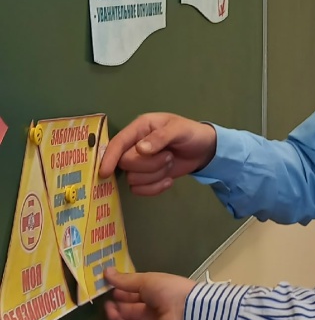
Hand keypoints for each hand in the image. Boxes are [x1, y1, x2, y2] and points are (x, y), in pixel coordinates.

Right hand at [100, 112, 217, 194]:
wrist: (203, 150)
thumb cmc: (190, 134)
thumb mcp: (179, 130)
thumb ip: (160, 137)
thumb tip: (140, 149)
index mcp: (139, 128)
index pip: (118, 143)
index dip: (109, 157)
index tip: (105, 172)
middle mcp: (134, 146)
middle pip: (125, 164)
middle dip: (149, 165)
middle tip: (168, 156)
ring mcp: (140, 164)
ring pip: (133, 179)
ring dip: (155, 175)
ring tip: (170, 163)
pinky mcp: (146, 178)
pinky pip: (140, 190)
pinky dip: (156, 188)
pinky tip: (169, 179)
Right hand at [104, 268, 195, 319]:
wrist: (186, 311)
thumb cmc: (169, 291)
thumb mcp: (146, 281)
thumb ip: (125, 280)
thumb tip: (106, 271)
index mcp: (152, 298)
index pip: (130, 299)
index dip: (119, 295)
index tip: (108, 290)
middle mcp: (149, 315)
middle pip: (125, 314)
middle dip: (114, 308)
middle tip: (108, 304)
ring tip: (112, 312)